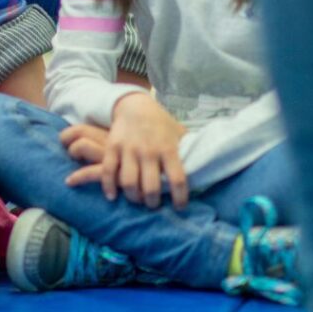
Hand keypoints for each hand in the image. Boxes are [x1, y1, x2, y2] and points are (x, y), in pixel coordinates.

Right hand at [66, 93, 188, 209]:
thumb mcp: (178, 133)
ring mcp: (129, 149)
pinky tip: (113, 195)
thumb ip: (188, 150)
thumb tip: (204, 168)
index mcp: (168, 148)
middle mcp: (149, 150)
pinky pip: (108, 171)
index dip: (180, 198)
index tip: (180, 206)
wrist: (135, 105)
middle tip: (153, 205)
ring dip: (133, 198)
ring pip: (129, 183)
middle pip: (151, 187)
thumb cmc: (160, 124)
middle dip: (152, 203)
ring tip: (137, 199)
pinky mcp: (113, 147)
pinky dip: (109, 187)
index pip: (178, 180)